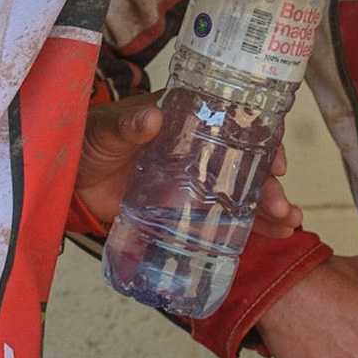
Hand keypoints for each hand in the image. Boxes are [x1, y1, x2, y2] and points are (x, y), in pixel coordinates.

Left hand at [72, 93, 302, 237]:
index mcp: (189, 120)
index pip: (238, 125)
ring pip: (240, 196)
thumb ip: (129, 124)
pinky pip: (218, 221)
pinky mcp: (181, 211)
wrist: (70, 175)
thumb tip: (151, 118)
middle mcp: (199, 151)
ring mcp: (193, 183)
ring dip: (266, 210)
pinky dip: (243, 230)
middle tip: (283, 208)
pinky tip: (267, 238)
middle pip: (245, 167)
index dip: (264, 141)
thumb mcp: (110, 128)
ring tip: (288, 226)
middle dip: (270, 187)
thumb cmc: (92, 138)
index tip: (276, 163)